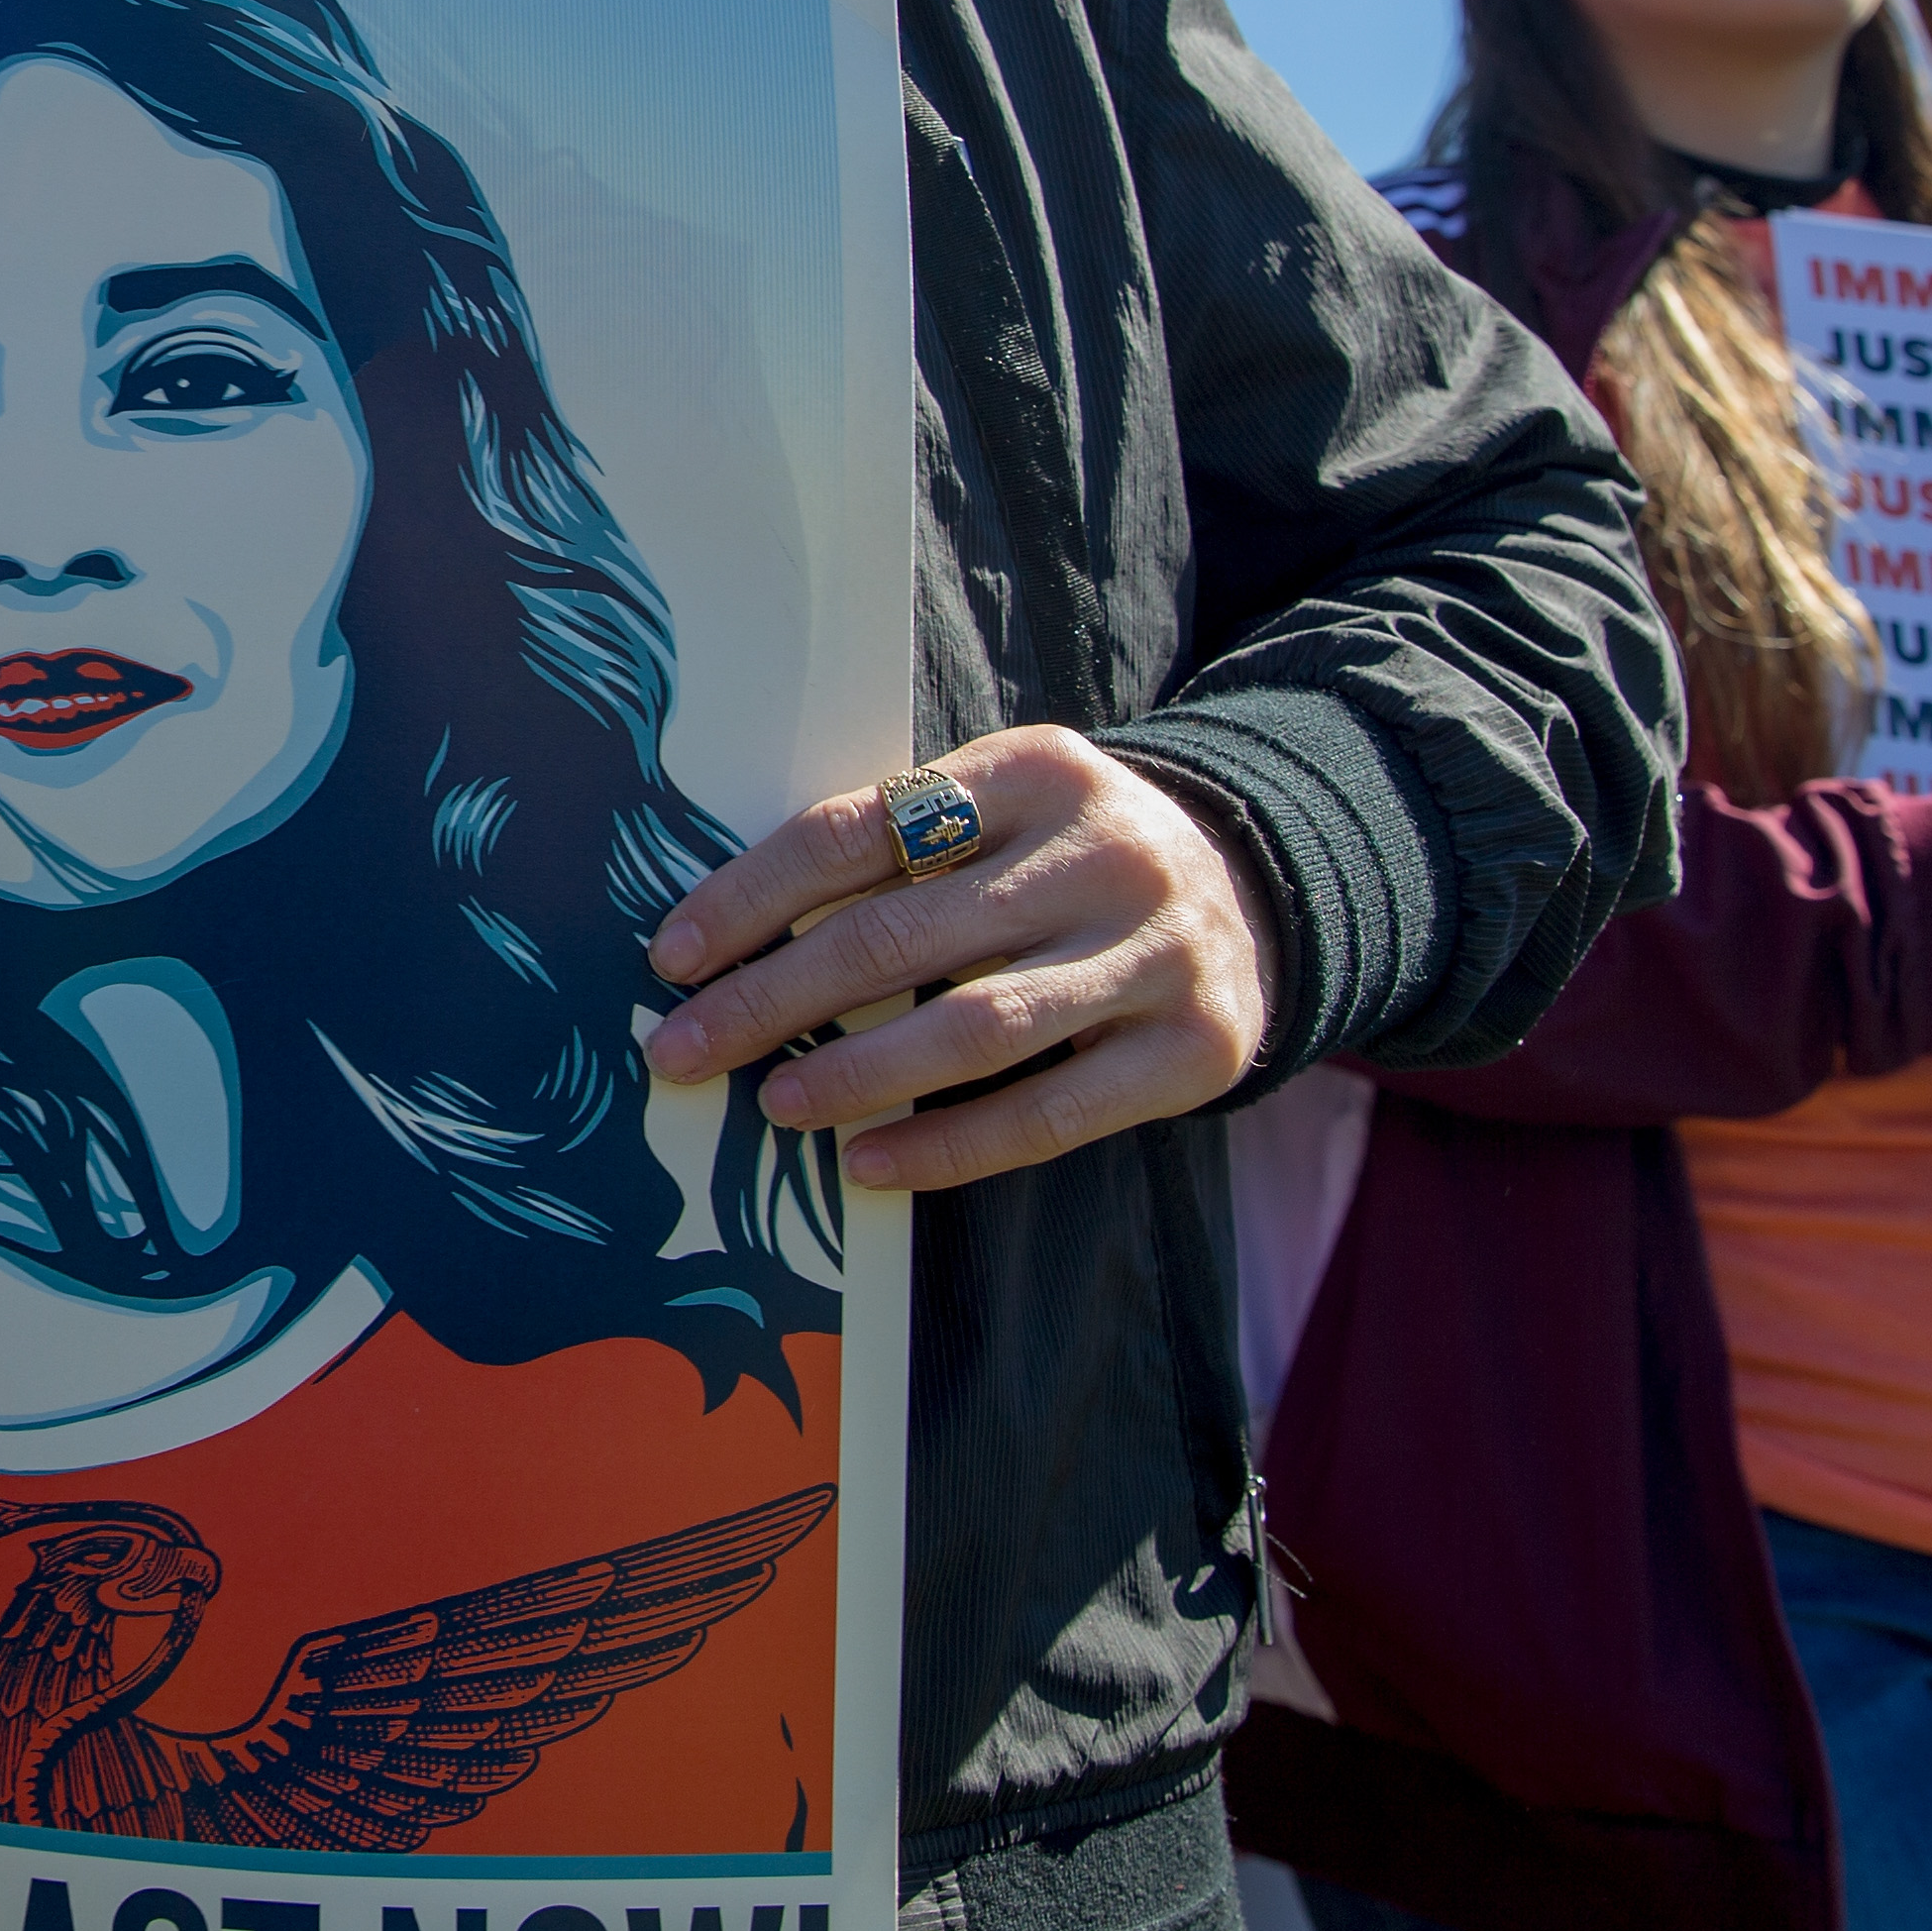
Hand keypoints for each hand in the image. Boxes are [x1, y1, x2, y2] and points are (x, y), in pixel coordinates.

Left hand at [643, 726, 1273, 1191]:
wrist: (1259, 892)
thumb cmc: (1071, 860)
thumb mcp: (1003, 811)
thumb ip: (897, 852)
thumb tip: (728, 941)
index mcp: (1032, 769)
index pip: (858, 829)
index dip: (753, 896)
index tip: (672, 956)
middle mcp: (1102, 851)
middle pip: (901, 933)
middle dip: (774, 998)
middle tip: (685, 1049)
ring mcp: (1156, 952)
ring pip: (975, 1025)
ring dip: (857, 1073)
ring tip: (775, 1104)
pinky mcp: (1195, 1048)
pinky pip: (1048, 1112)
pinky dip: (949, 1145)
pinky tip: (871, 1161)